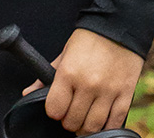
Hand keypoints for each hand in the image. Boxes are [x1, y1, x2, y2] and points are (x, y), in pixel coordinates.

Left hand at [21, 28, 142, 134]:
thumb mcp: (64, 54)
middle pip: (73, 122)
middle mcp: (87, 84)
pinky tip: (101, 120)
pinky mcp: (125, 95)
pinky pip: (114, 124)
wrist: (118, 26)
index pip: (55, 109)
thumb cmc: (88, 40)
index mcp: (69, 72)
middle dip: (69, 120)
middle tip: (71, 112)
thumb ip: (46, 77)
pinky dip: (106, 128)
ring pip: (92, 127)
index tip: (57, 107)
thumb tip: (28, 93)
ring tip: (84, 118)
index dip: (54, 111)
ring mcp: (108, 92)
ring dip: (85, 127)